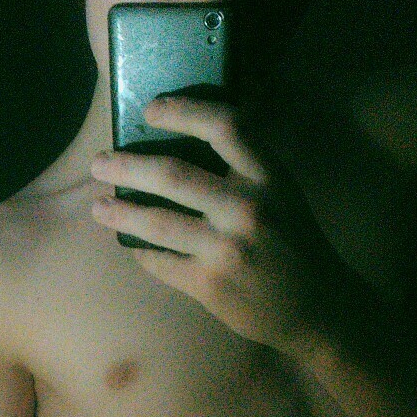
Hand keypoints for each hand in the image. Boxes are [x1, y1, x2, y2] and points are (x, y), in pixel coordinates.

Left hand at [89, 94, 343, 357]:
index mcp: (269, 176)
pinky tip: (130, 244)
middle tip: (100, 163)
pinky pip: (160, 261)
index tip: (150, 109)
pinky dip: (140, 251)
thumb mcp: (282, 193)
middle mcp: (248, 208)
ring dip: (120, 212)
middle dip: (127, 167)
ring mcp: (227, 248)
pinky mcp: (209, 284)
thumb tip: (181, 139)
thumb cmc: (293, 242)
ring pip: (156, 222)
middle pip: (173, 175)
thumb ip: (243, 168)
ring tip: (99, 207)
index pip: (225, 126)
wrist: (317, 306)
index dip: (183, 111)